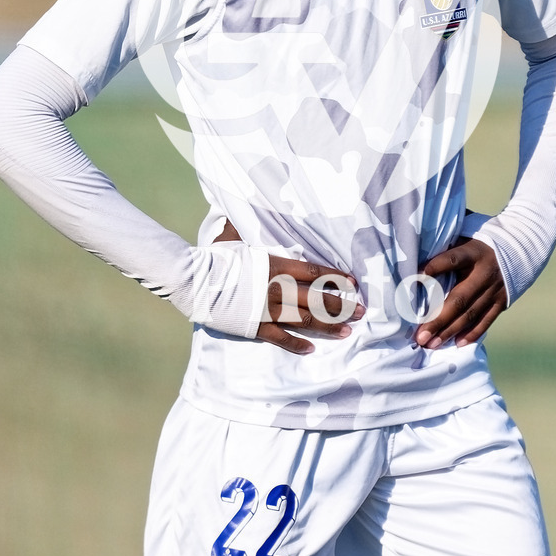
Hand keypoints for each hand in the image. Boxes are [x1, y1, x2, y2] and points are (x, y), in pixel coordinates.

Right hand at [214, 220, 362, 354]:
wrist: (193, 280)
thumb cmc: (214, 256)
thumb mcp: (235, 238)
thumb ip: (249, 228)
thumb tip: (247, 207)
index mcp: (276, 265)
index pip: (314, 272)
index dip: (336, 278)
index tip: (352, 282)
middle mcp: (277, 288)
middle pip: (316, 298)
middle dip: (342, 305)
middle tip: (362, 310)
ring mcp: (266, 310)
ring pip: (304, 320)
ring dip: (328, 326)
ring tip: (348, 330)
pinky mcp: (253, 326)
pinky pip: (280, 338)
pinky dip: (296, 344)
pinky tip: (311, 349)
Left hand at [415, 237, 506, 348]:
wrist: (517, 250)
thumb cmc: (477, 246)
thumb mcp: (464, 240)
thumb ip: (445, 251)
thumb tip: (416, 266)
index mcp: (473, 253)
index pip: (452, 260)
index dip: (434, 267)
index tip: (415, 278)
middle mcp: (484, 274)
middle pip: (458, 299)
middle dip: (438, 320)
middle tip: (420, 336)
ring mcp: (494, 290)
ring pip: (470, 315)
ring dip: (449, 332)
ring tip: (431, 344)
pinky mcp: (501, 302)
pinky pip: (485, 321)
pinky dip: (471, 334)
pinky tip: (457, 343)